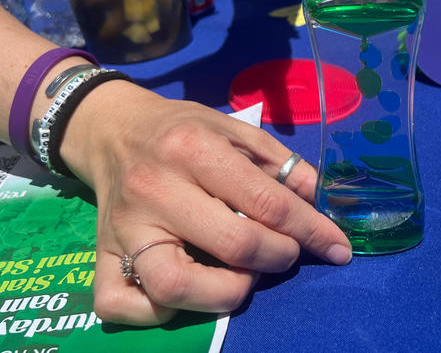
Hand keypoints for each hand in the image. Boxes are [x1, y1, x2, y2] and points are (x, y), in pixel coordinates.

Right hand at [60, 80, 351, 324]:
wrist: (113, 130)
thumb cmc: (183, 130)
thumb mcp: (235, 129)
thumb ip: (280, 164)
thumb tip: (318, 201)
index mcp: (194, 149)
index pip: (267, 203)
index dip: (311, 231)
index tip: (338, 249)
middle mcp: (156, 188)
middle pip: (232, 245)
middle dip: (277, 258)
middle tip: (285, 252)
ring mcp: (124, 226)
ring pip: (175, 285)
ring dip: (226, 293)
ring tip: (243, 276)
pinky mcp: (99, 253)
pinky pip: (122, 305)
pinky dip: (160, 313)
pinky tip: (189, 291)